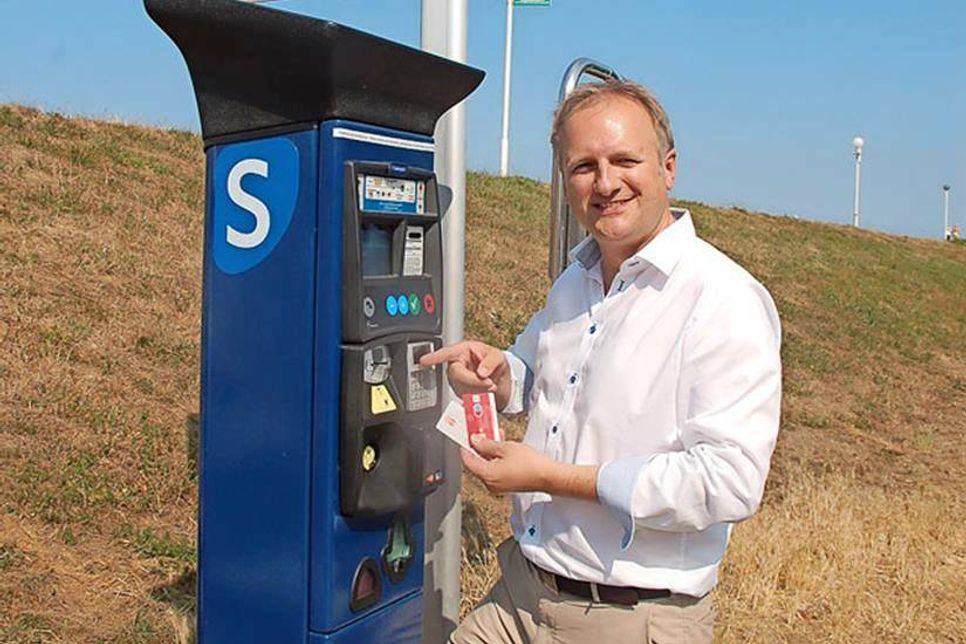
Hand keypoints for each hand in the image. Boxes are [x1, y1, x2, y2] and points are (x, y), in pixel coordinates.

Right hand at [419, 340, 510, 408]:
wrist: (501, 379)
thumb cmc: (496, 362)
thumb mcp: (498, 357)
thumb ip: (491, 362)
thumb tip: (481, 372)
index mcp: (463, 351)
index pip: (447, 353)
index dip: (434, 357)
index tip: (424, 361)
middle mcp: (458, 364)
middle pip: (455, 374)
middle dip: (472, 380)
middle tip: (490, 383)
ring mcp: (458, 379)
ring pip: (460, 387)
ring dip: (477, 389)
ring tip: (492, 386)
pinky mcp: (460, 390)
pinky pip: (464, 396)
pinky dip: (477, 396)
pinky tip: (485, 392)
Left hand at [463, 436, 600, 499]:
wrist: (548, 476)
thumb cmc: (530, 464)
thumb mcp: (505, 448)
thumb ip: (487, 444)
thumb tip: (475, 441)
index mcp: (487, 475)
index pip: (467, 460)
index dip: (465, 446)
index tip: (465, 435)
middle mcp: (490, 483)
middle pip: (476, 463)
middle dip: (478, 446)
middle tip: (480, 432)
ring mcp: (498, 485)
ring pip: (486, 465)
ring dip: (488, 451)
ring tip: (495, 436)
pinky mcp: (506, 484)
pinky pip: (495, 470)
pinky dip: (495, 458)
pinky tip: (502, 447)